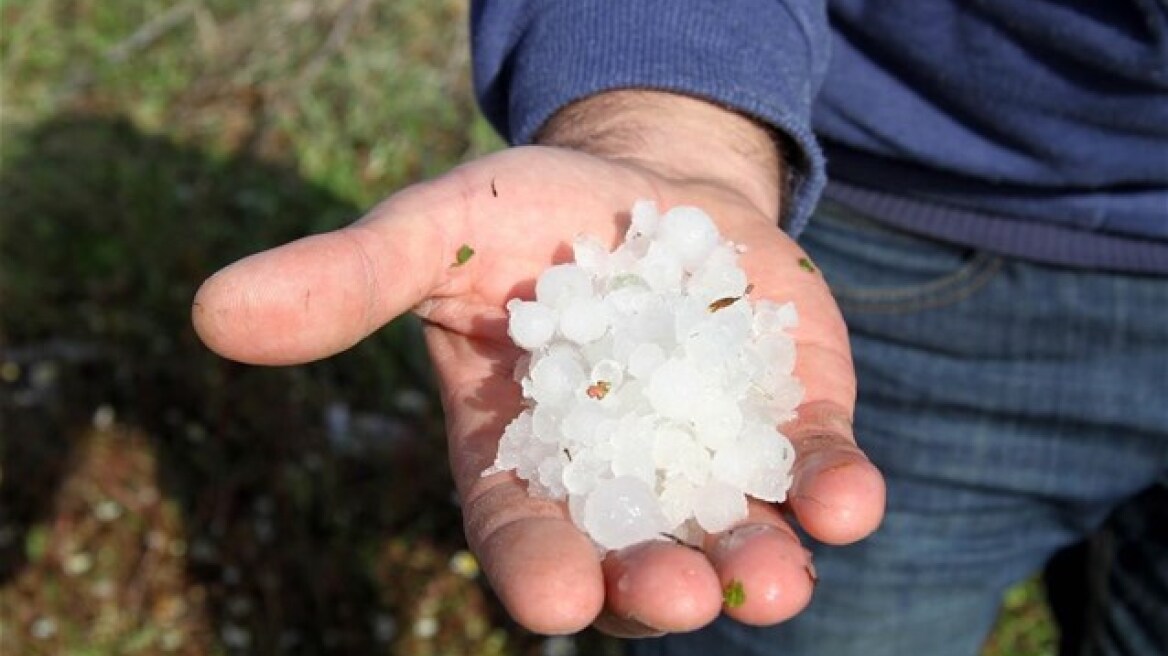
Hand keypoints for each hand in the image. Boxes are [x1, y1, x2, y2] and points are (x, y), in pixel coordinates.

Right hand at [192, 93, 884, 636]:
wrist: (646, 186)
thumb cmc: (527, 218)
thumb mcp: (435, 234)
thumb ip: (346, 281)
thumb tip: (212, 311)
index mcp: (521, 461)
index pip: (522, 534)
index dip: (538, 568)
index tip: (556, 601)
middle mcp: (617, 485)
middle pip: (634, 559)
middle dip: (654, 586)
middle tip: (673, 598)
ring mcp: (710, 462)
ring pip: (733, 536)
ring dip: (758, 564)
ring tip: (775, 579)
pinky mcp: (787, 426)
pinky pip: (811, 474)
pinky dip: (832, 494)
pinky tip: (845, 501)